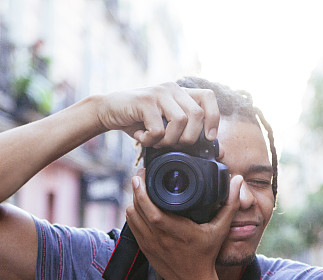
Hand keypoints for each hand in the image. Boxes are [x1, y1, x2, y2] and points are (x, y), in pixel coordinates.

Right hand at [95, 82, 220, 145]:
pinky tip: (142, 137)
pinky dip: (150, 141)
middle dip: (188, 138)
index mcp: (181, 93)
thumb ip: (184, 131)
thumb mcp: (165, 125)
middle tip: (173, 145)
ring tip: (155, 141)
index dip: (213, 118)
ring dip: (168, 140)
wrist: (108, 111)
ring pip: (180, 122)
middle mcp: (172, 89)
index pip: (208, 97)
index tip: (209, 137)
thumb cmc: (139, 122)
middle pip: (197, 115)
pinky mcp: (144, 101)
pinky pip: (158, 129)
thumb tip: (214, 148)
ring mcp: (158, 93)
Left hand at [125, 170, 245, 279]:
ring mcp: (149, 243)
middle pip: (137, 207)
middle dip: (136, 189)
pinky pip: (132, 225)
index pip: (151, 208)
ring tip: (140, 189)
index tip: (144, 175)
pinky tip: (139, 205)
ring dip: (133, 200)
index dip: (142, 190)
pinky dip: (133, 213)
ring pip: (131, 215)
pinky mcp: (144, 248)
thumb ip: (229, 204)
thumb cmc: (206, 256)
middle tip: (141, 176)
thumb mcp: (220, 230)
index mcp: (176, 230)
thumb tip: (237, 180)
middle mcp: (159, 237)